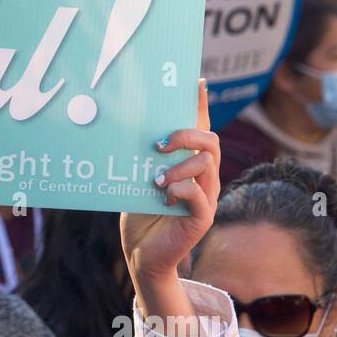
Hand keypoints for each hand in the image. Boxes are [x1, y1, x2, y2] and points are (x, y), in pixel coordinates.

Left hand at [120, 79, 219, 319]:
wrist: (141, 255)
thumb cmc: (138, 213)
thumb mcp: (137, 177)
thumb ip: (142, 156)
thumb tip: (128, 124)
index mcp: (188, 164)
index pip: (200, 128)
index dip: (200, 104)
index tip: (196, 81)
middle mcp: (202, 177)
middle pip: (209, 141)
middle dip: (186, 134)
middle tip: (158, 143)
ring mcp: (205, 198)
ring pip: (206, 164)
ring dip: (178, 167)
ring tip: (155, 179)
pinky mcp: (201, 219)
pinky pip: (200, 196)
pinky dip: (181, 190)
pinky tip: (163, 196)